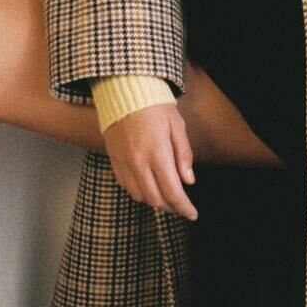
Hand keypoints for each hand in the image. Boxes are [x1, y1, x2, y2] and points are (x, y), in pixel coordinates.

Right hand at [103, 103, 198, 220]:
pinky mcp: (114, 160)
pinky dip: (139, 192)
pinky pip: (126, 185)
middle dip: (171, 208)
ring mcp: (124, 162)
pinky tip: (149, 186)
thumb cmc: (155, 106)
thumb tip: (188, 181)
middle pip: (156, 199)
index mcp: (158, 154)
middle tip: (182, 207)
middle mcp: (138, 162)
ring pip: (139, 196)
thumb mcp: (177, 126)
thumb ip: (184, 155)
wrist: (124, 92)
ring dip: (155, 201)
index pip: (173, 192)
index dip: (184, 207)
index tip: (192, 214)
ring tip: (167, 198)